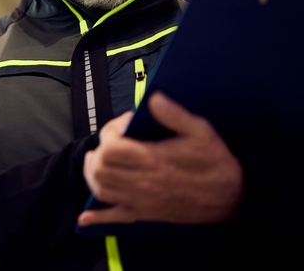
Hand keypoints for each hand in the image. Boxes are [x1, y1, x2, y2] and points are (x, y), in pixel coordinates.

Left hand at [78, 92, 242, 225]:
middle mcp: (143, 182)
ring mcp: (142, 201)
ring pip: (101, 190)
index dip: (109, 132)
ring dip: (93, 174)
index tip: (122, 126)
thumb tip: (153, 98)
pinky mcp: (145, 214)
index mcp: (153, 160)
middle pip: (100, 168)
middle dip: (99, 151)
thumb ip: (174, 114)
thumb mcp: (201, 132)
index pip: (111, 147)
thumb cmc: (215, 162)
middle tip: (110, 142)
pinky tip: (85, 216)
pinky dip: (97, 218)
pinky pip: (115, 219)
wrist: (232, 197)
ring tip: (98, 161)